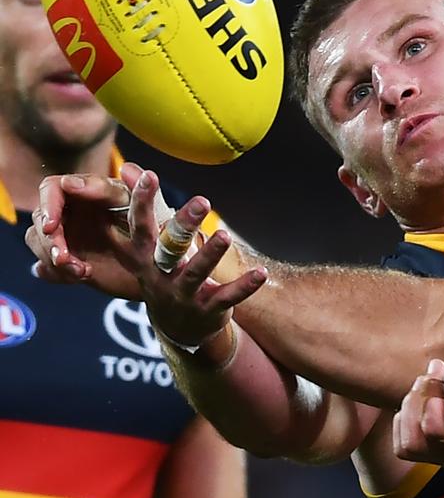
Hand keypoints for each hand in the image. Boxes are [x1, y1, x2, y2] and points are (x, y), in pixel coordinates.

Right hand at [24, 162, 165, 297]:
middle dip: (48, 240)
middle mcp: (73, 210)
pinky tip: (80, 275)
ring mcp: (67, 235)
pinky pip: (46, 266)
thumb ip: (123, 189)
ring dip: (53, 258)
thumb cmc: (156, 226)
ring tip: (82, 272)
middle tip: (64, 258)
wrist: (164, 264)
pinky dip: (57, 273)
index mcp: (88, 190)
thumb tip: (95, 176)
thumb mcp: (144, 206)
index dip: (48, 206)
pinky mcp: (67, 259)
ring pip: (38, 242)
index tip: (52, 226)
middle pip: (40, 218)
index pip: (52, 188)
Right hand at [117, 169, 265, 348]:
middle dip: (183, 226)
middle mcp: (161, 275)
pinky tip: (261, 273)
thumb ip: (144, 209)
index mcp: (145, 257)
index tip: (149, 175)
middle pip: (169, 248)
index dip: (141, 202)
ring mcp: (184, 294)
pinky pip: (228, 297)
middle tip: (202, 201)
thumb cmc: (163, 275)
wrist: (178, 329)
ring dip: (210, 254)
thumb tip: (128, 168)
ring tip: (224, 236)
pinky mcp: (208, 309)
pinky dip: (245, 286)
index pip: (140, 227)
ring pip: (196, 273)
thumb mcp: (148, 248)